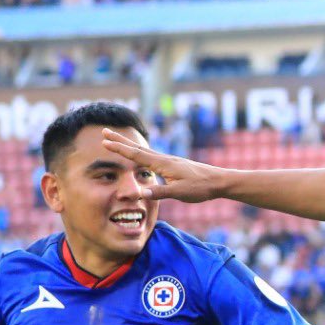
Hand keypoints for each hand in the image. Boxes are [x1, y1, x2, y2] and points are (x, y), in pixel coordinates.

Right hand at [99, 128, 226, 202]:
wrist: (220, 181)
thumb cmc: (201, 188)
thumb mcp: (180, 193)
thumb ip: (160, 192)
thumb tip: (139, 193)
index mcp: (163, 164)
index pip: (137, 155)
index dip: (120, 149)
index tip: (104, 141)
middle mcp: (165, 159)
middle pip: (138, 148)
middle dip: (120, 141)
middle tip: (104, 131)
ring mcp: (170, 161)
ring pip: (145, 152)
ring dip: (129, 146)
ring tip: (117, 141)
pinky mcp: (175, 165)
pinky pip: (153, 157)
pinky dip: (141, 154)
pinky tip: (141, 156)